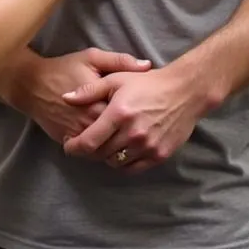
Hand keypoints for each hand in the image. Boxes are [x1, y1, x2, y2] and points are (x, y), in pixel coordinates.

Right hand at [9, 48, 150, 145]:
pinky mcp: (67, 140)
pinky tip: (105, 142)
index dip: (139, 118)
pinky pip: (88, 153)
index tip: (144, 112)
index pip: (128, 119)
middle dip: (128, 135)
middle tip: (137, 127)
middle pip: (118, 138)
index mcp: (101, 103)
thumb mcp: (92, 58)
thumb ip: (120, 61)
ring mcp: (78, 133)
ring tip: (123, 137)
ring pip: (104, 150)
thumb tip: (147, 65)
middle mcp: (90, 122)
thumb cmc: (63, 68)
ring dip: (114, 147)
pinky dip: (98, 150)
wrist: (31, 83)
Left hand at [60, 66, 205, 171]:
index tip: (68, 145)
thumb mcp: (115, 79)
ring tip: (104, 144)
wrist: (184, 91)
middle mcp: (132, 133)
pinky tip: (120, 151)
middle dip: (88, 150)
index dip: (74, 147)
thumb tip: (64, 98)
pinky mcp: (159, 155)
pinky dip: (123, 163)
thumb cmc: (146, 83)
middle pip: (100, 154)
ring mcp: (147, 146)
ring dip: (105, 156)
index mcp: (119, 114)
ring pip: (115, 162)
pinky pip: (133, 168)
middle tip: (85, 142)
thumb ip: (88, 91)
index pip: (89, 141)